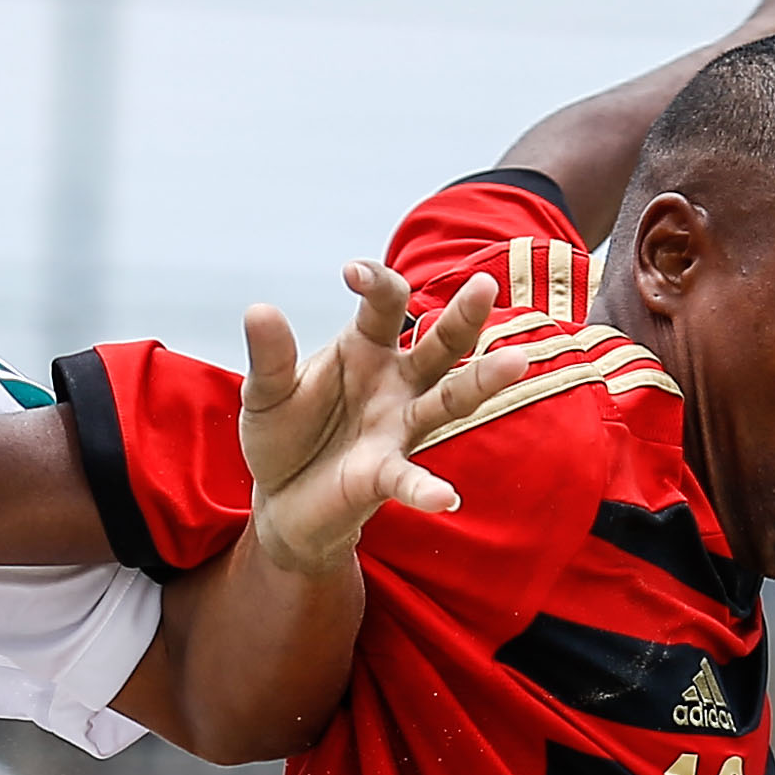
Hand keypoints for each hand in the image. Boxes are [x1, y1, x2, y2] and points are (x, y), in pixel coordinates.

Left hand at [238, 261, 526, 580]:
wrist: (281, 502)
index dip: (376, 283)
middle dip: (462, 317)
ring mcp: (397, 429)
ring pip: (448, 400)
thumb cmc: (285, 436)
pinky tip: (445, 498)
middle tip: (486, 285)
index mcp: (365, 347)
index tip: (352, 273)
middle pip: (439, 344)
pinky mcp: (384, 476)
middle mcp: (395, 383)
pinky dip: (426, 489)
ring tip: (515, 362)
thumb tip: (260, 310)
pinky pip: (409, 478)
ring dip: (480, 382)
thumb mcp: (267, 392)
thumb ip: (270, 357)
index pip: (385, 304)